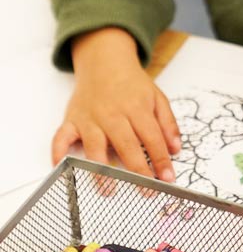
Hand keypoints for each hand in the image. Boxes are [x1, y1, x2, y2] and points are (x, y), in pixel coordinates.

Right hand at [51, 28, 180, 184]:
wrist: (105, 62)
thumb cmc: (132, 84)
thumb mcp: (157, 97)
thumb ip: (168, 123)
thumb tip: (176, 150)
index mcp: (136, 108)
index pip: (151, 137)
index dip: (161, 159)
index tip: (168, 178)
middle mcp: (112, 114)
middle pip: (126, 145)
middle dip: (137, 170)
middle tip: (146, 190)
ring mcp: (90, 118)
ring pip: (94, 146)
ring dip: (101, 169)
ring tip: (109, 189)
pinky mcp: (71, 120)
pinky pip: (61, 137)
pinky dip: (58, 152)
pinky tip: (62, 167)